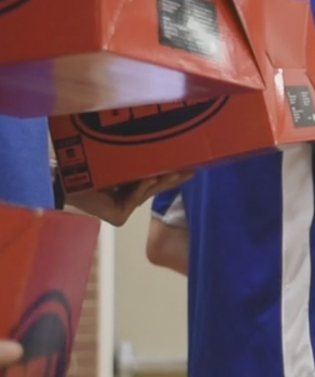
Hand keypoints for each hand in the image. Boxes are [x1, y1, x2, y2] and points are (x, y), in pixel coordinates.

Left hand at [65, 171, 190, 226]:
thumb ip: (135, 168)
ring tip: (175, 171)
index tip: (190, 168)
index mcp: (127, 189)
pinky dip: (140, 188)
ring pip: (146, 193)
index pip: (153, 182)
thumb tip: (157, 159)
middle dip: (173, 179)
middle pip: (154, 189)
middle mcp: (127, 202)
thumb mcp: (117, 166)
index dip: (171, 176)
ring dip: (161, 181)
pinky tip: (149, 178)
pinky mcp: (118, 217)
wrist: (62, 180)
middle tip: (190, 171)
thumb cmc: (84, 169)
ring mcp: (123, 212)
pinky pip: (133, 199)